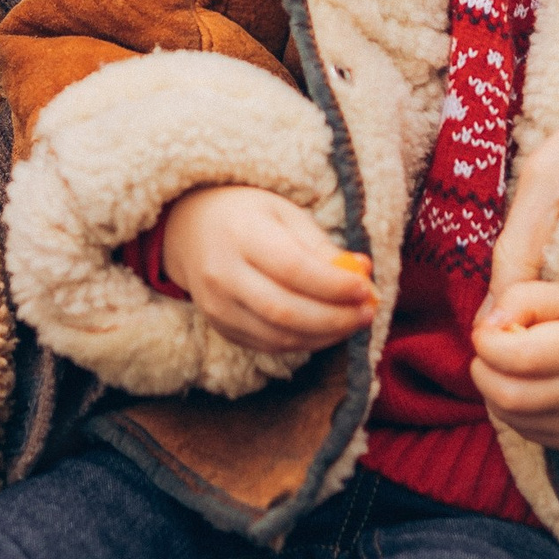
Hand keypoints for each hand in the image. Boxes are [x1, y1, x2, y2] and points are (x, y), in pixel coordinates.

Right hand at [157, 186, 375, 357]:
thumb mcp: (283, 212)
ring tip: (354, 323)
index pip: (293, 269)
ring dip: (325, 336)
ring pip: (278, 336)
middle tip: (368, 313)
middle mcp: (222, 274)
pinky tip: (326, 330)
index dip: (334, 285)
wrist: (190, 229)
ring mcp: (217, 306)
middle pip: (285, 311)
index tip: (366, 288)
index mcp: (240, 234)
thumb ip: (320, 245)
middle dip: (335, 318)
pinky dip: (304, 343)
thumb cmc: (247, 214)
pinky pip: (268, 345)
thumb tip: (362, 271)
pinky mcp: (220, 326)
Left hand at [471, 279, 558, 451]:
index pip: (518, 357)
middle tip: (489, 348)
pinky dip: (511, 411)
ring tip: (505, 364)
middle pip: (510, 395)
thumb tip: (487, 326)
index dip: (487, 341)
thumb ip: (523, 298)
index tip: (488, 328)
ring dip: (492, 391)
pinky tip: (525, 385)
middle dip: (483, 369)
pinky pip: (527, 432)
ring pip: (513, 418)